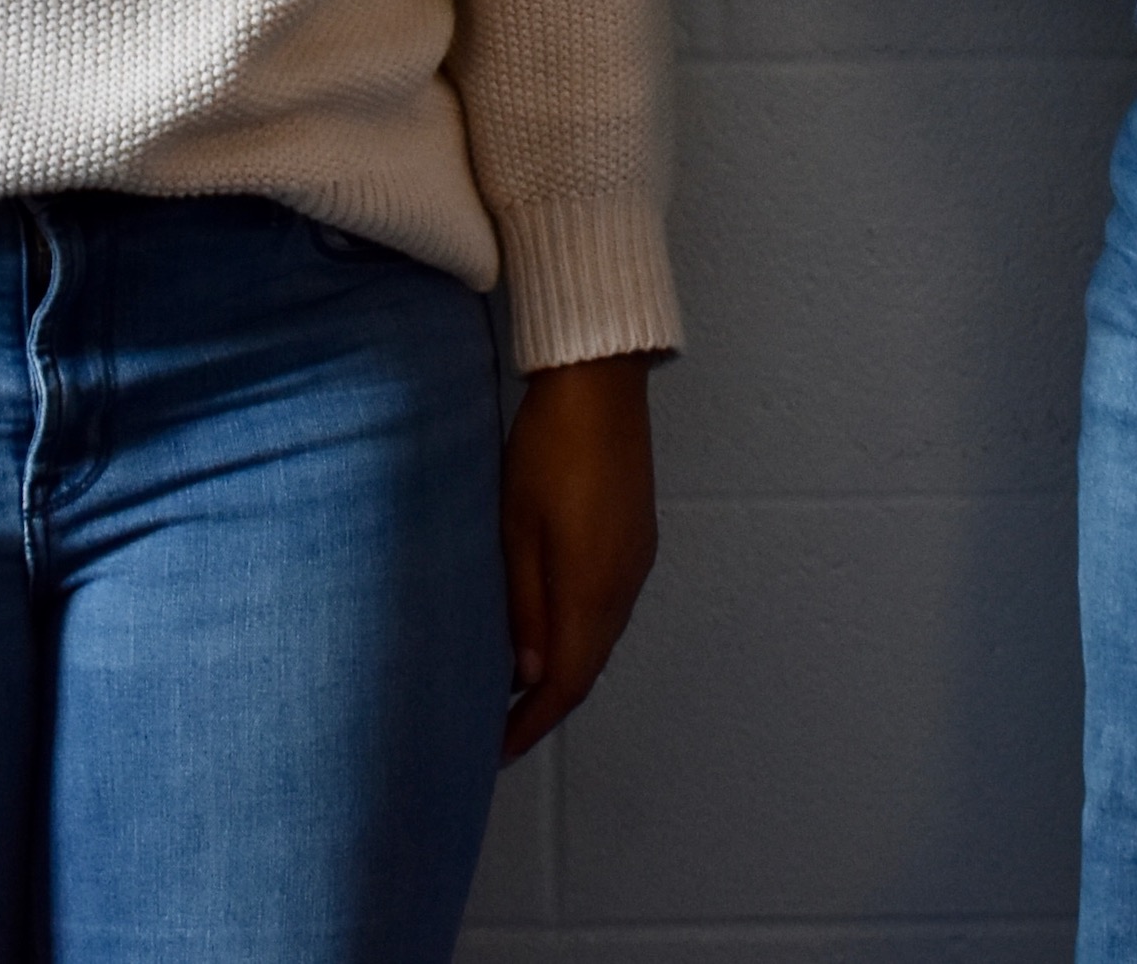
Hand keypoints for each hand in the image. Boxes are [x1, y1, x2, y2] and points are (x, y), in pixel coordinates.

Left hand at [499, 352, 658, 756]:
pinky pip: (610, 607)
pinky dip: (581, 633)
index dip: (534, 722)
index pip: (566, 681)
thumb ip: (524, 604)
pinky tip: (551, 628)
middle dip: (547, 704)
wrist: (599, 386)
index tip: (499, 749)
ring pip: (601, 638)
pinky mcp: (637, 540)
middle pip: (588, 666)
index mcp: (592, 588)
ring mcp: (636, 561)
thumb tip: (527, 672)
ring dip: (565, 668)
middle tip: (502, 727)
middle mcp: (624, 585)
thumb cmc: (547, 449)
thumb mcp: (516, 528)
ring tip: (519, 686)